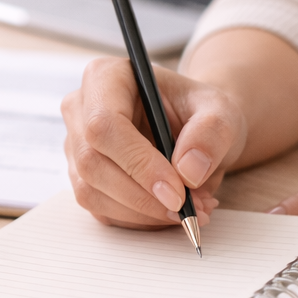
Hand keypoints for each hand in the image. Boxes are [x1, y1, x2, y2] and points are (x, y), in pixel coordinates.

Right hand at [62, 57, 246, 228]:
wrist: (196, 129)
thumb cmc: (200, 112)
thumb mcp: (221, 111)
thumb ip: (211, 133)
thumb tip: (188, 171)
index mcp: (105, 77)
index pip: (103, 124)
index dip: (137, 162)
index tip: (176, 191)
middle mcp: (80, 109)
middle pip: (92, 162)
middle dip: (142, 196)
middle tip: (190, 209)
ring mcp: (76, 146)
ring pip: (91, 192)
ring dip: (143, 212)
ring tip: (192, 209)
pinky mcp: (83, 178)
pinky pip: (101, 210)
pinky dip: (140, 220)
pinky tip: (171, 210)